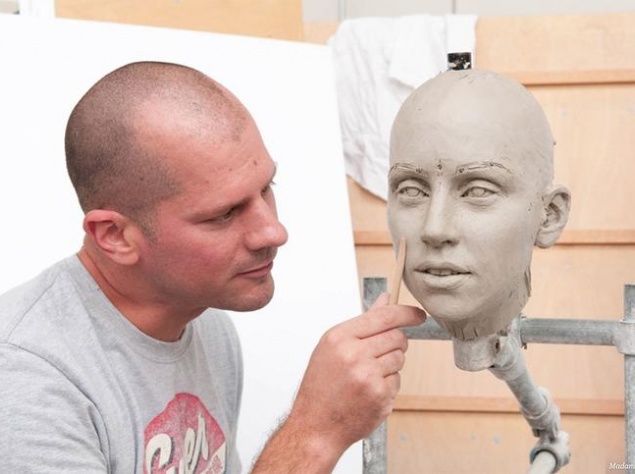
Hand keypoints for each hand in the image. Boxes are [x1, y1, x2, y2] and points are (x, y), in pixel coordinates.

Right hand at [288, 293, 425, 455]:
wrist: (315, 425)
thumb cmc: (321, 385)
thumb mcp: (333, 347)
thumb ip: (363, 322)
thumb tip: (384, 300)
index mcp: (340, 337)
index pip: (384, 316)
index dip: (406, 313)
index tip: (418, 314)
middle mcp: (353, 354)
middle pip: (397, 337)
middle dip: (395, 344)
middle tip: (378, 355)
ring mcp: (368, 376)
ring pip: (400, 358)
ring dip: (390, 365)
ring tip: (366, 376)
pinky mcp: (380, 396)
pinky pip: (397, 380)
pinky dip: (387, 385)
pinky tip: (368, 392)